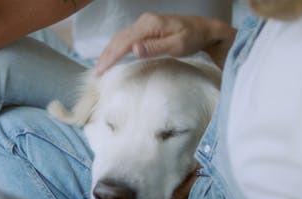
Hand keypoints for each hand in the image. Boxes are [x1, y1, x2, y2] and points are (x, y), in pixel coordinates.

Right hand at [96, 13, 235, 74]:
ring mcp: (144, 23)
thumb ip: (155, 47)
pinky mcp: (146, 28)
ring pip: (120, 37)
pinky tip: (111, 56)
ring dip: (108, 52)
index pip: (124, 41)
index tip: (101, 70)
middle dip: (106, 55)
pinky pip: (125, 37)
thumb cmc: (193, 38)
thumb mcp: (177, 45)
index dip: (111, 56)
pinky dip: (115, 47)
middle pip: (118, 38)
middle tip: (97, 72)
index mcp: (150, 25)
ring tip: (100, 67)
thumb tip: (134, 49)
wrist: (205, 29)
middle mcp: (144, 21)